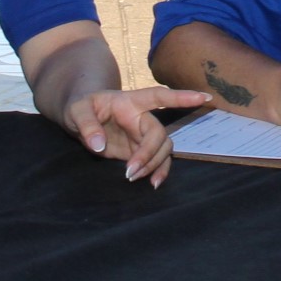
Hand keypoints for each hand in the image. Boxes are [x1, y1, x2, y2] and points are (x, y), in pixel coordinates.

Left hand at [63, 86, 210, 186]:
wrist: (81, 119)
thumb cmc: (80, 107)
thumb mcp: (76, 111)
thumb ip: (87, 125)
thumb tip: (99, 145)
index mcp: (130, 102)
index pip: (159, 97)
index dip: (181, 97)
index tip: (204, 97)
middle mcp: (142, 117)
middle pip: (159, 134)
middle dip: (149, 154)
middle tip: (130, 172)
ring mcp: (143, 135)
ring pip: (163, 149)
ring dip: (153, 165)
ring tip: (133, 178)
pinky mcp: (140, 151)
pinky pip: (158, 161)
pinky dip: (158, 172)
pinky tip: (153, 184)